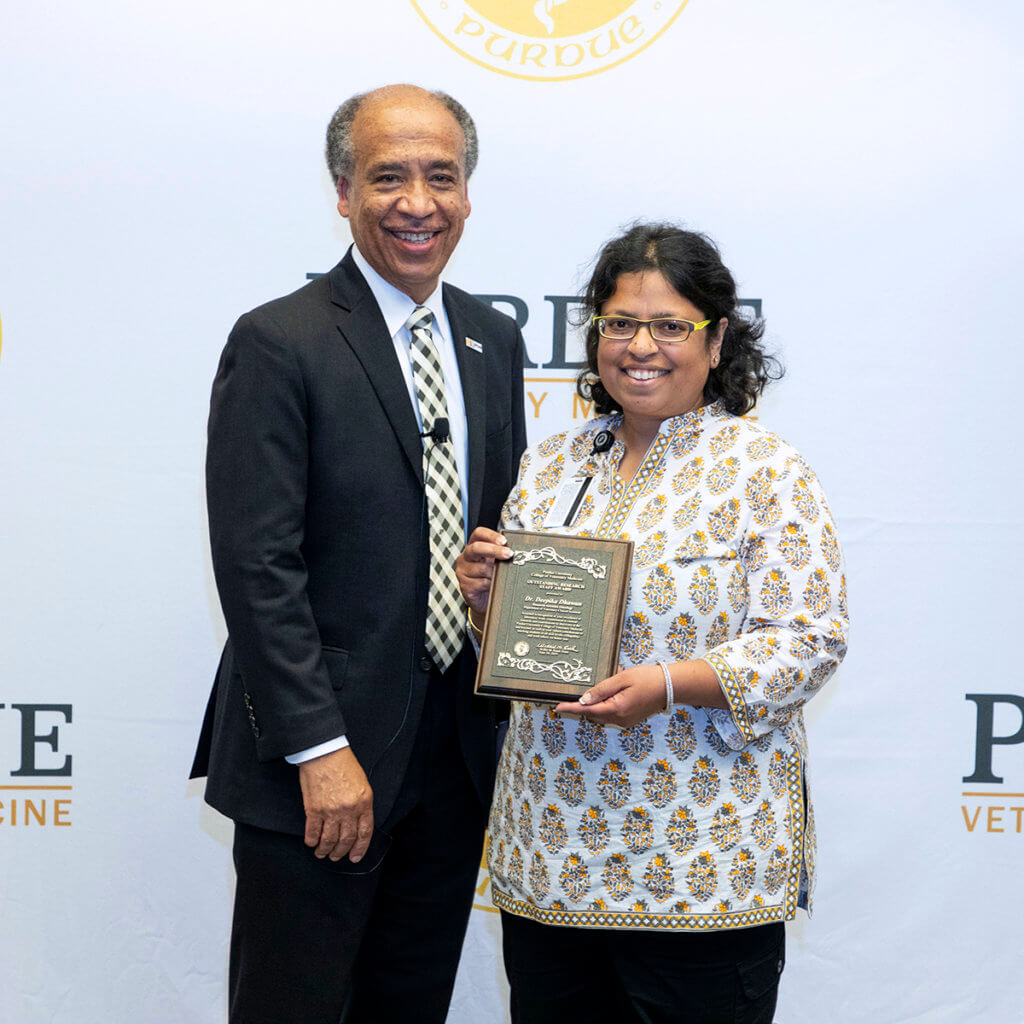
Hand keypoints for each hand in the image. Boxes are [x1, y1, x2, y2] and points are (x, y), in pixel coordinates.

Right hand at [298, 746, 373, 862]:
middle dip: (341, 852)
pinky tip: (311, 843)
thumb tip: (357, 823)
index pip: (364, 833)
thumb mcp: (362, 784)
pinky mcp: (313, 810)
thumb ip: (362, 804)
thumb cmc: (343, 764)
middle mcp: (348, 810)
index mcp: (364, 803)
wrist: (324, 753)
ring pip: (329, 840)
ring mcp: (330, 811)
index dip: (360, 848)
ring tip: (322, 853)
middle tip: (336, 856)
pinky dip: (312, 841)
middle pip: (346, 840)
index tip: (355, 857)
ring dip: (325, 850)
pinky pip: (313, 832)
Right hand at [455, 527, 511, 614]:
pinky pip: (482, 583)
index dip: (490, 535)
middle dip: (494, 550)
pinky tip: (493, 585)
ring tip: (501, 576)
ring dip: (495, 572)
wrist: (484, 600)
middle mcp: (465, 557)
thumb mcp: (495, 562)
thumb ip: (500, 554)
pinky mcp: (465, 585)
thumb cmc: (490, 577)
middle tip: (509, 554)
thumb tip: (516, 549)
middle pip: (477, 548)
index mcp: (473, 547)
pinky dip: (491, 584)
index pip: (478, 534)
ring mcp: (463, 571)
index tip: (503, 541)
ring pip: (482, 568)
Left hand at [555, 664, 665, 728]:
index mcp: (616, 709)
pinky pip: (612, 713)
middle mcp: (620, 719)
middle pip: (594, 714)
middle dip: (583, 705)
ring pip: (602, 714)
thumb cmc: (648, 679)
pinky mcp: (630, 719)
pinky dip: (606, 705)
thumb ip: (601, 689)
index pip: (587, 710)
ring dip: (596, 704)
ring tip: (598, 688)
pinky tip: (611, 691)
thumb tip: (584, 700)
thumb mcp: (622, 679)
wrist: (671, 686)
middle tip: (572, 695)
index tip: (557, 707)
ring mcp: (626, 721)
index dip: (570, 708)